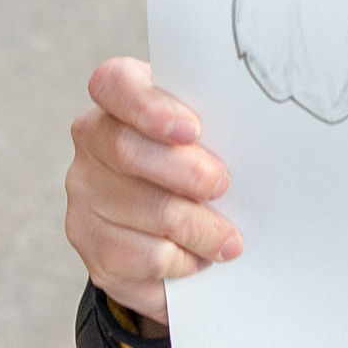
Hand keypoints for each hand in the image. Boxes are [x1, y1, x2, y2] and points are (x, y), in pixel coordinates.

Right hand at [65, 59, 240, 325]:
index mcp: (119, 102)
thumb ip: (218, 126)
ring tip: (228, 240)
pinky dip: (181, 263)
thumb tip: (262, 138)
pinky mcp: (95, 251)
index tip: (192, 130)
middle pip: (125, 150)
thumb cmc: (200, 164)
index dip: (148, 107)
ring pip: (139, 213)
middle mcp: (92, 145)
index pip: (113, 84)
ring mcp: (85, 200)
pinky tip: (200, 259)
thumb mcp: (210, 134)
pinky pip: (139, 260)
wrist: (176, 230)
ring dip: (195, 229)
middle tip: (222, 186)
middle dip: (183, 172)